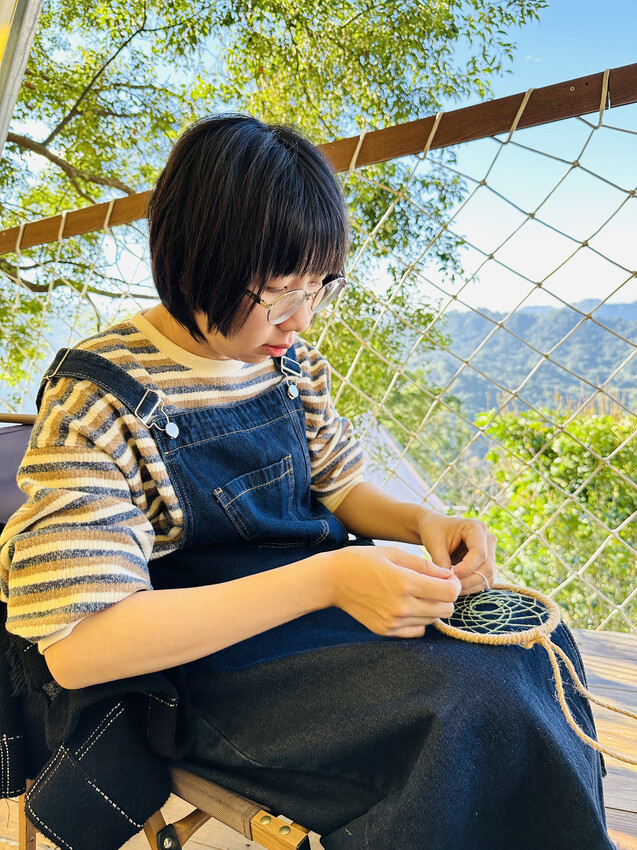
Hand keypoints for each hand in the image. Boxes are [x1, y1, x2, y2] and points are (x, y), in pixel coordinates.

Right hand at [325, 545, 461, 637]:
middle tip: (435, 586)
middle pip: (445, 609)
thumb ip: (425, 565)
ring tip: (419, 594)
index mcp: (404, 582)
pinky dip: (419, 620)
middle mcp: (401, 606)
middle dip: (446, 597)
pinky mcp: (386, 631)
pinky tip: (409, 606)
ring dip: (433, 608)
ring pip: (433, 621)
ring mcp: (393, 622)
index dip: (453, 585)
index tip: (447, 578)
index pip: (448, 593)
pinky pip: (417, 631)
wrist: (333, 580)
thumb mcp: (394, 554)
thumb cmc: (363, 561)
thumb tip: (449, 576)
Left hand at [417, 512, 496, 595]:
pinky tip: (457, 587)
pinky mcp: (487, 563)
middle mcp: (488, 539)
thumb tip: (449, 581)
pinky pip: (484, 579)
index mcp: (476, 527)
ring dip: (471, 586)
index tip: (451, 575)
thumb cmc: (434, 531)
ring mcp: (490, 551)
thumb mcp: (434, 544)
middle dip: (469, 580)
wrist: (435, 529)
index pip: (479, 552)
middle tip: (451, 586)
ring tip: (452, 587)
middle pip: (486, 566)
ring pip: (487, 576)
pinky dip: (472, 586)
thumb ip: (441, 561)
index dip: (467, 568)